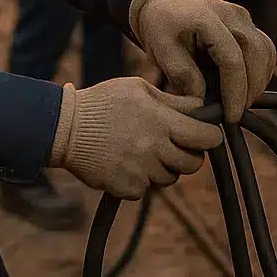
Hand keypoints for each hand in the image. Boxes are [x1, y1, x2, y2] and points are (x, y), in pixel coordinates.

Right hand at [47, 77, 222, 199]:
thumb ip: (172, 100)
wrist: (66, 128)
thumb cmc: (104, 102)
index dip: (210, 136)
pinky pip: (147, 188)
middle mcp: (155, 148)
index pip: (205, 137)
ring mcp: (141, 170)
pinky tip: (126, 161)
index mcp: (161, 121)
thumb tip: (201, 108)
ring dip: (164, 167)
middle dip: (189, 154)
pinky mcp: (128, 188)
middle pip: (193, 163)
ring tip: (143, 149)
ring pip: (171, 177)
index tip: (206, 134)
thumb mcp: (138, 88)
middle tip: (174, 144)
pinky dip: (142, 179)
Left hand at [132, 0, 275, 122]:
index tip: (230, 115)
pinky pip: (265, 49)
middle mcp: (230, 13)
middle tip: (235, 112)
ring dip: (258, 81)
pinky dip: (261, 71)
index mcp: (206, 17)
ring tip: (239, 100)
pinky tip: (245, 86)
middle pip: (256, 54)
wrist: (167, 3)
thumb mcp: (160, 49)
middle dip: (250, 89)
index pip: (231, 58)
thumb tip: (203, 99)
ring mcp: (242, 16)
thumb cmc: (161, 26)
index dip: (235, 91)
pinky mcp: (248, 23)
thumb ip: (181, 73)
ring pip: (265, 52)